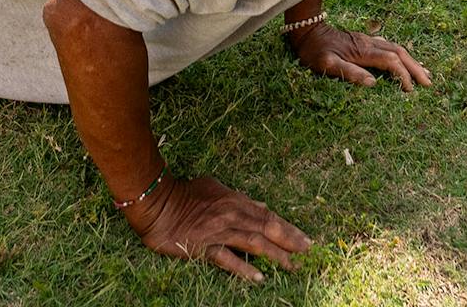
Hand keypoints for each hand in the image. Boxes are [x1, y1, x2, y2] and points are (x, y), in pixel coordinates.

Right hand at [127, 174, 311, 283]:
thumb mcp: (216, 188)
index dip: (289, 229)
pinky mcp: (204, 247)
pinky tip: (258, 277)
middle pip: (267, 230)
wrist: (158, 204)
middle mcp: (232, 215)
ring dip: (275, 256)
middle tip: (308, 254)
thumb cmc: (186, 193)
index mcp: (236, 201)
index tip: (306, 240)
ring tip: (292, 267)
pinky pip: (227, 259)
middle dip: (290, 242)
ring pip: (253, 244)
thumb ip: (239, 198)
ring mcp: (218, 232)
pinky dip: (243, 267)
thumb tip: (260, 205)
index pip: (269, 216)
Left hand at [288, 23, 431, 91]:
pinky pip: (389, 46)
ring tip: (424, 73)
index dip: (403, 75)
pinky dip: (401, 55)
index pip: (391, 62)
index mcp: (362, 51)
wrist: (306, 31)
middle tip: (429, 83)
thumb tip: (373, 83)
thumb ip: (349, 73)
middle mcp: (369, 43)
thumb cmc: (314, 51)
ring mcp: (368, 40)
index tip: (409, 90)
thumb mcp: (327, 65)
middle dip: (415, 68)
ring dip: (411, 61)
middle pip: (399, 53)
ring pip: (396, 48)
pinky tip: (404, 60)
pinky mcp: (364, 41)